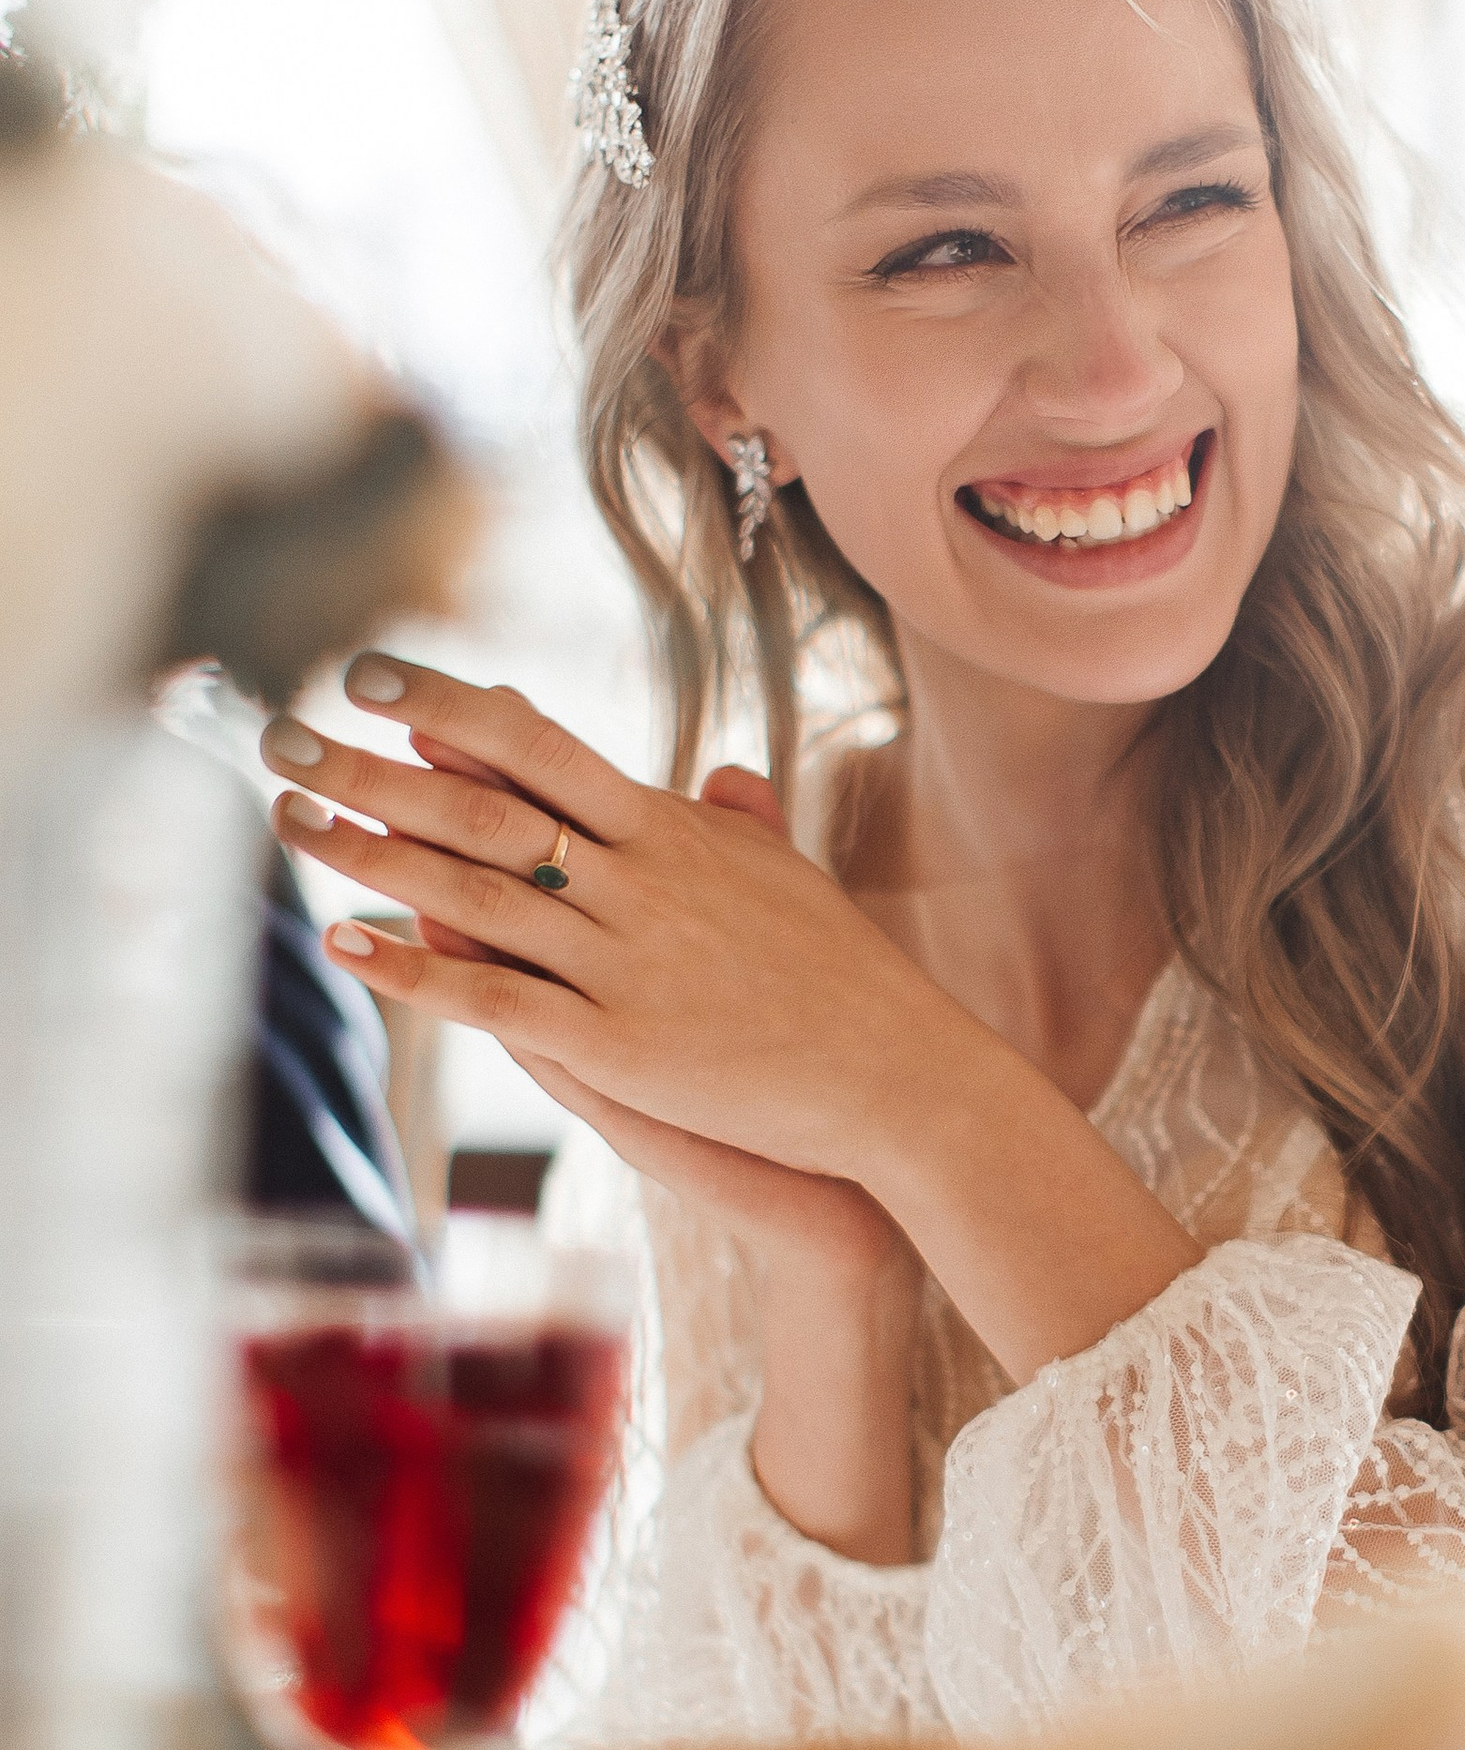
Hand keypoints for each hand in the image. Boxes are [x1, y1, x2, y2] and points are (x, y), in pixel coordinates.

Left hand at [261, 655, 963, 1193]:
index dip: (447, 704)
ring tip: (288, 821)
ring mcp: (629, 962)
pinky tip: (350, 944)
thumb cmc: (846, 976)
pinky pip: (499, 1001)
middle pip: (483, 807)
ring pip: (475, 893)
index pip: (539, 742)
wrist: (898, 1076)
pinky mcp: (624, 1046)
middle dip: (370, 768)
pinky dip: (420, 969)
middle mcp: (642, 880)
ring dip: (370, 854)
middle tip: (280, 735)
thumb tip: (719, 776)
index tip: (369, 673)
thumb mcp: (789, 878)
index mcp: (673, 830)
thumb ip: (737, 825)